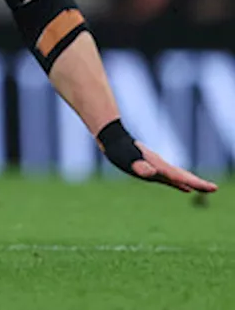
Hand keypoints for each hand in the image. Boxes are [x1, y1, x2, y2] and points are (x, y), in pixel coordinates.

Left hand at [97, 119, 217, 193]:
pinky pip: (171, 178)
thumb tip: (151, 173)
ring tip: (204, 189)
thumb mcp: (126, 159)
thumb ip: (139, 166)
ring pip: (179, 176)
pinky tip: (185, 188)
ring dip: (192, 183)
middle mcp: (161, 165)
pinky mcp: (153, 167)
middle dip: (199, 183)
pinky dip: (180, 183)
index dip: (195, 183)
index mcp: (158, 166)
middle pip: (183, 175)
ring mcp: (158, 166)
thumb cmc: (118, 150)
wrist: (113, 138)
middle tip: (214, 189)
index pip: (180, 177)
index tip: (211, 188)